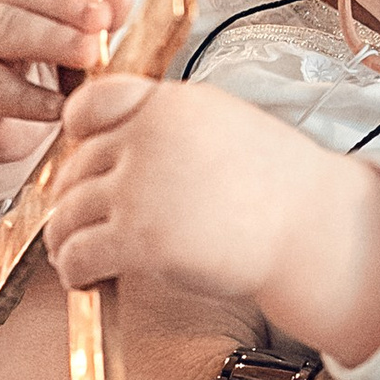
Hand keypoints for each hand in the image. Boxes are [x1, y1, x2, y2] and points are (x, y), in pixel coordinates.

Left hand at [45, 74, 379, 365]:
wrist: (313, 233)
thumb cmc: (278, 189)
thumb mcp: (225, 126)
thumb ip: (170, 127)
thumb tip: (118, 148)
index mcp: (173, 103)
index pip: (93, 101)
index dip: (80, 131)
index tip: (83, 153)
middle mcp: (150, 137)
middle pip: (77, 164)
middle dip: (73, 197)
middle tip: (79, 222)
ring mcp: (141, 187)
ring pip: (70, 212)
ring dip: (65, 239)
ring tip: (74, 254)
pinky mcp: (138, 237)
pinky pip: (78, 253)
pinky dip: (74, 270)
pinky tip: (86, 279)